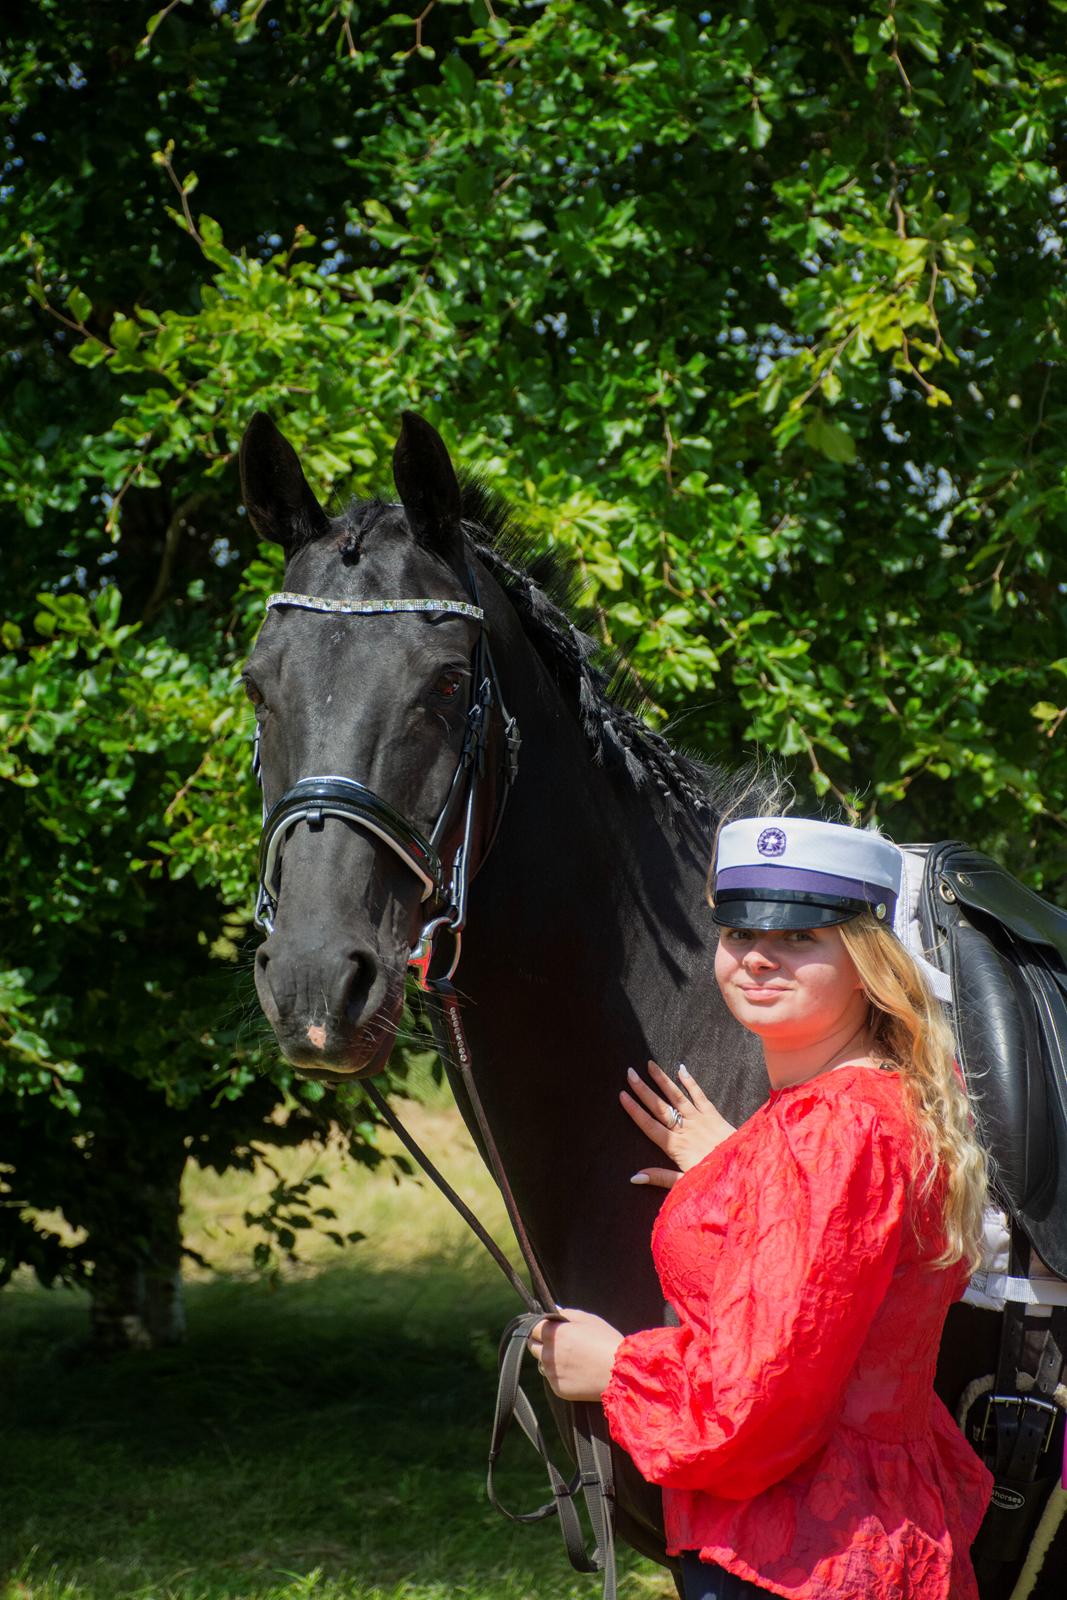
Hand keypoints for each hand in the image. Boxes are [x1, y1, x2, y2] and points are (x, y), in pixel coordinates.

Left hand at [526, 1309, 623, 1401]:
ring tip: (571, 1359)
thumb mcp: (589, 1320)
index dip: (539, 1326)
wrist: (619, 1374)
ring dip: (550, 1359)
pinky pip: (553, 1379)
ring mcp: (552, 1373)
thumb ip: (567, 1313)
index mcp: (554, 1333)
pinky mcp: (558, 1389)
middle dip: (541, 1342)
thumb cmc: (606, 1342)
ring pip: (542, 1363)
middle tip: (559, 1343)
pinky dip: (560, 1375)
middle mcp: (548, 1353)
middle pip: (533, 1345)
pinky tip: (576, 1372)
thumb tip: (554, 1310)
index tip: (547, 1327)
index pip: (533, 1327)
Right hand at [621, 1060, 735, 1189]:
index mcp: (676, 1146)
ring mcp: (700, 1119)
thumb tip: (634, 1176)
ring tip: (650, 1065)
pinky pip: (700, 1096)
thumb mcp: (685, 1184)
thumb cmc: (715, 1181)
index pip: (649, 1125)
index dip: (635, 1110)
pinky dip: (690, 1082)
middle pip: (660, 1107)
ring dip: (663, 1080)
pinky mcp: (714, 1115)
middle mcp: (686, 1129)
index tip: (622, 1095)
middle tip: (630, 1073)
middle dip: (643, 1090)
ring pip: (677, 1096)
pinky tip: (681, 1069)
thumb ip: (660, 1178)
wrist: (744, 1170)